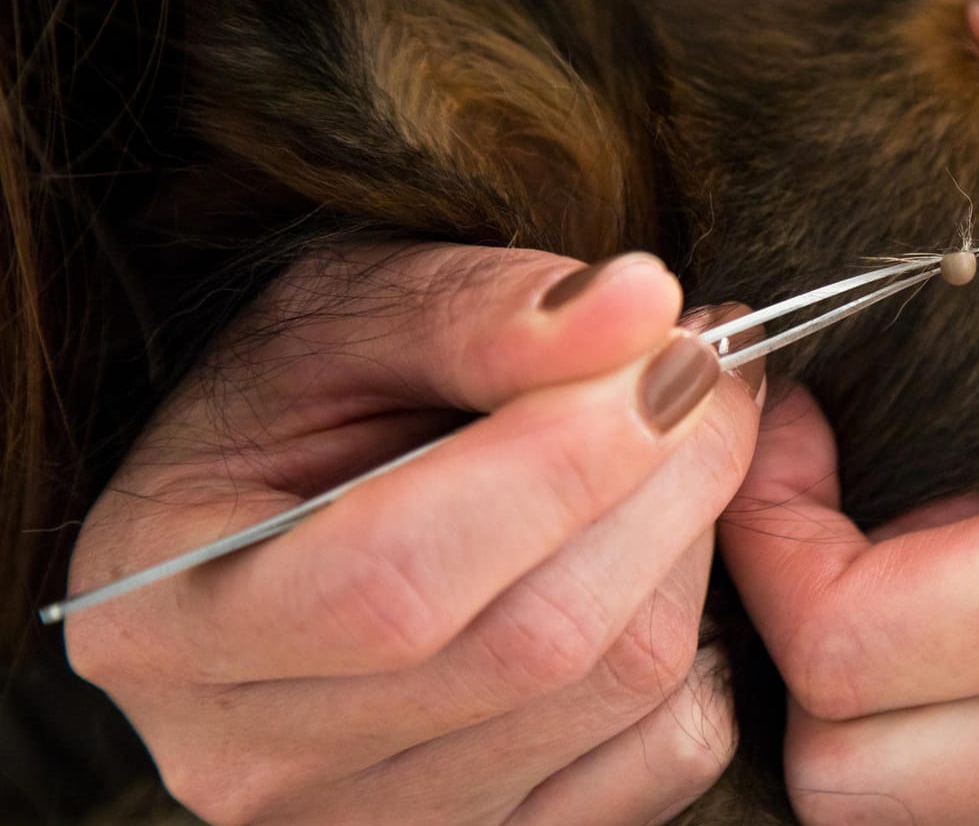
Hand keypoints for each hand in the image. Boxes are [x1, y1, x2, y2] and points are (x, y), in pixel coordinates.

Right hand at [64, 243, 760, 825]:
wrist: (273, 516)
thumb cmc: (288, 408)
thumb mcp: (332, 318)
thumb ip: (469, 310)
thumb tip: (640, 306)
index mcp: (169, 618)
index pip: (403, 578)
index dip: (566, 459)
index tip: (672, 350)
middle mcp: (256, 761)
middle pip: (538, 643)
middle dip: (667, 482)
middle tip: (708, 369)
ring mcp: (376, 825)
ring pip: (626, 693)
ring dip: (696, 545)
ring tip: (685, 440)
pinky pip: (671, 755)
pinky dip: (708, 640)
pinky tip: (659, 552)